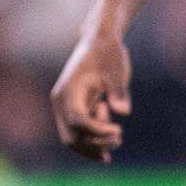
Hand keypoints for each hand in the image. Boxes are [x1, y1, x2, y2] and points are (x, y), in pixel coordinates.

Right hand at [51, 28, 131, 160]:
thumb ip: (119, 91)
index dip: (97, 130)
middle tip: (119, 140)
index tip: (119, 129)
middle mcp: (62, 101)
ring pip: (74, 139)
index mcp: (68, 90)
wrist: (100, 40)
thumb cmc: (108, 53)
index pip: (78, 120)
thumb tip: (123, 111)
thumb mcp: (117, 69)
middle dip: (94, 145)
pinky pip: (79, 133)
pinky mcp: (73, 109)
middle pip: (71, 137)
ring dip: (95, 146)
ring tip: (118, 139)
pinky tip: (110, 143)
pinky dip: (93, 140)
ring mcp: (65, 107)